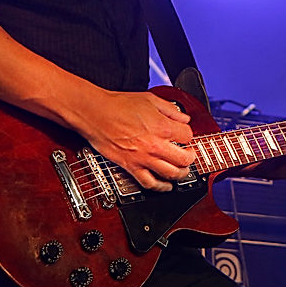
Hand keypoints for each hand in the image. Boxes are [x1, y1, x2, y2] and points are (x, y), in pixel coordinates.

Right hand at [76, 90, 195, 191]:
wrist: (95, 113)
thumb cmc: (118, 105)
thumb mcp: (150, 99)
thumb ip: (171, 109)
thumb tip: (183, 118)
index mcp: (162, 126)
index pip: (188, 136)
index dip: (188, 135)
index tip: (184, 135)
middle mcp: (156, 145)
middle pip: (184, 159)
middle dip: (190, 157)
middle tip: (189, 155)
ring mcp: (144, 158)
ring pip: (172, 174)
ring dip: (181, 174)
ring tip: (182, 170)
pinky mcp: (131, 166)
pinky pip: (150, 183)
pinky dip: (161, 187)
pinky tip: (166, 186)